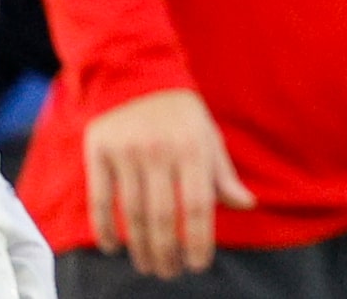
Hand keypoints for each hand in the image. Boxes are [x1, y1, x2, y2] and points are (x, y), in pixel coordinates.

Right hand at [81, 89, 252, 278]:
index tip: (199, 265)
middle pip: (164, 216)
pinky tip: (113, 248)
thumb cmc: (180, 112)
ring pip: (132, 214)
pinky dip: (105, 229)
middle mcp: (160, 152)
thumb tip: (247, 205)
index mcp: (193, 148)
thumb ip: (223, 174)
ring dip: (140, 247)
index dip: (200, 240)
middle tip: (169, 273)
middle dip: (167, 252)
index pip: (199, 205)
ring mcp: (127, 153)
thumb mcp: (208, 136)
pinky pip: (101, 201)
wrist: (135, 73)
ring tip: (148, 266)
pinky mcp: (99, 153)